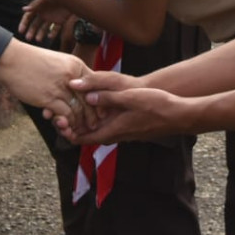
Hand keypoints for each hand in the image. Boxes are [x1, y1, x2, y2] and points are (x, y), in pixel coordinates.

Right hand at [0, 39, 99, 130]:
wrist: (12, 60)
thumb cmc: (32, 61)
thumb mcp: (57, 62)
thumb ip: (69, 74)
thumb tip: (76, 87)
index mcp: (76, 65)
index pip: (95, 84)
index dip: (99, 99)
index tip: (100, 110)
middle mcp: (72, 76)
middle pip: (90, 99)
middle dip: (93, 115)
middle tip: (94, 125)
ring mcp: (61, 87)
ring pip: (79, 110)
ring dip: (81, 123)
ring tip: (81, 130)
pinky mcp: (49, 98)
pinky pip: (66, 115)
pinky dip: (68, 124)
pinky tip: (67, 128)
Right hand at [19, 0, 72, 42]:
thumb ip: (35, 5)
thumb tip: (23, 9)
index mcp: (38, 8)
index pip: (28, 17)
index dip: (24, 24)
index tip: (21, 31)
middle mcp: (44, 14)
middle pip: (35, 25)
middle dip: (31, 32)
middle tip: (28, 38)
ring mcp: (52, 18)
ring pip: (44, 28)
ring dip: (40, 34)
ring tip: (38, 40)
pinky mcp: (60, 21)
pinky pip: (56, 29)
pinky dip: (53, 33)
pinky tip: (50, 36)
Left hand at [62, 80, 193, 143]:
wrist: (179, 115)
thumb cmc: (157, 106)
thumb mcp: (131, 98)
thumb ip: (108, 98)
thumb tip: (87, 96)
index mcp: (112, 130)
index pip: (81, 138)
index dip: (66, 131)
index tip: (56, 118)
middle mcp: (115, 134)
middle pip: (86, 135)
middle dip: (71, 125)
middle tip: (57, 110)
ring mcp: (123, 132)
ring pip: (96, 129)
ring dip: (83, 121)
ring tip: (72, 104)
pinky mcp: (128, 127)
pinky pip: (106, 125)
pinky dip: (96, 117)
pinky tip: (94, 103)